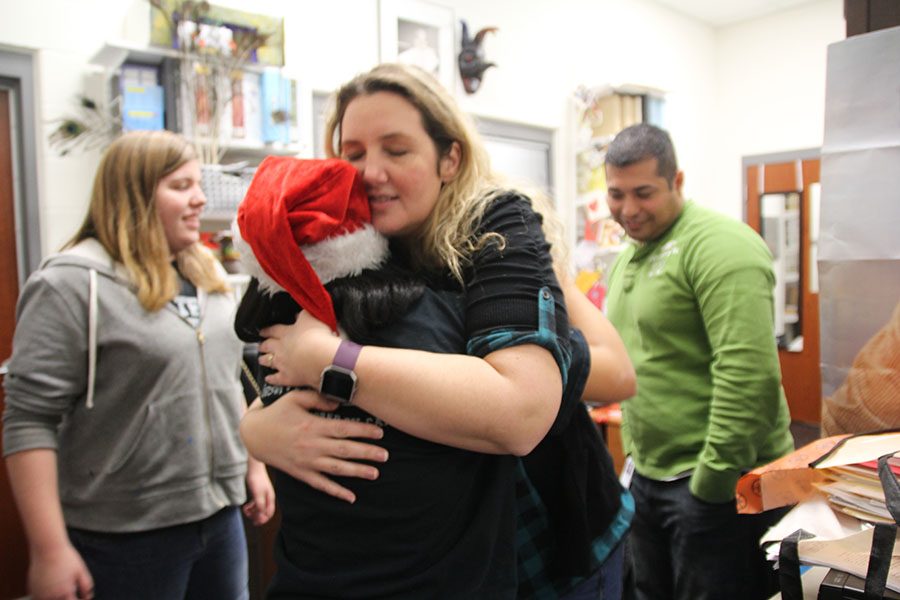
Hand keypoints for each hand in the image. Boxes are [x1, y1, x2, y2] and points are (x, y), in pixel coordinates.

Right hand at [28, 543, 93, 599]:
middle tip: (70, 592)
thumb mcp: (81, 571)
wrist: (47, 548)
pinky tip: (50, 590)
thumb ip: (86, 585)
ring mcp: (39, 593)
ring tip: (59, 589)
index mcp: (64, 592)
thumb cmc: (64, 557)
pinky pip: (38, 597)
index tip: (81, 598)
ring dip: (55, 598)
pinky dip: (44, 596)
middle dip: (67, 599)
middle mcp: (50, 596)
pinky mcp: (32, 589)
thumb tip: (88, 596)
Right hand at [240, 389, 388, 503]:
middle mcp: (312, 446)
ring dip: (357, 472)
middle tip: (386, 456)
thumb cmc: (276, 413)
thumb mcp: (294, 398)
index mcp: (313, 426)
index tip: (380, 432)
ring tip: (375, 473)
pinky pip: (321, 485)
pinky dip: (336, 492)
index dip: (363, 431)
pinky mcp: (301, 473)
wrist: (253, 435)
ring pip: (336, 469)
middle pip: (344, 450)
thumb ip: (317, 398)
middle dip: (367, 453)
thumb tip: (338, 403)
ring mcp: (307, 462)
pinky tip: (351, 497)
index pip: (344, 429)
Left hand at [242, 458, 275, 525]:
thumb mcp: (258, 494)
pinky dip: (250, 507)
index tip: (255, 523)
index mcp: (270, 498)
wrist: (253, 467)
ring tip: (245, 511)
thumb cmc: (256, 479)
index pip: (269, 513)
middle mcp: (267, 497)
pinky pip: (255, 504)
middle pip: (264, 512)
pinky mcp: (257, 492)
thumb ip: (260, 505)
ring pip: (259, 508)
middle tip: (250, 519)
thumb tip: (262, 517)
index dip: (263, 520)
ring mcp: (262, 495)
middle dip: (257, 517)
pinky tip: (245, 507)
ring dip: (253, 512)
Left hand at [259, 310, 337, 388]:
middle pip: (268, 346)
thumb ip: (304, 315)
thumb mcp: (311, 318)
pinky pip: (276, 379)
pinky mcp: (288, 377)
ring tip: (261, 360)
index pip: (274, 330)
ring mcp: (283, 363)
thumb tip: (299, 313)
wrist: (321, 357)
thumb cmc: (318, 337)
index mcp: (287, 333)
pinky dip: (271, 379)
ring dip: (264, 360)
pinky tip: (269, 379)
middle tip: (260, 345)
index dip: (267, 330)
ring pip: (269, 361)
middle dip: (263, 345)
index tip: (262, 331)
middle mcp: (281, 348)